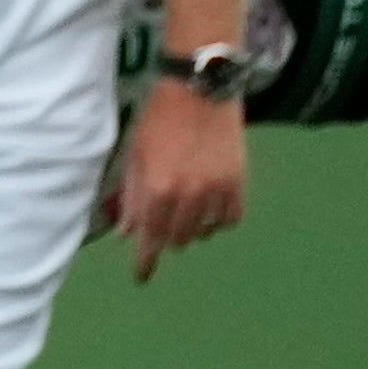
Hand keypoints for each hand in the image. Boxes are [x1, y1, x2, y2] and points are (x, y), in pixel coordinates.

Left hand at [115, 78, 245, 281]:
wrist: (200, 92)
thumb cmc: (158, 121)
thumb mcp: (135, 156)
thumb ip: (131, 196)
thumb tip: (128, 233)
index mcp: (157, 189)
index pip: (150, 239)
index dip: (146, 262)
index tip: (142, 277)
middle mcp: (189, 196)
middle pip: (177, 239)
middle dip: (164, 236)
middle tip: (160, 221)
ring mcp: (218, 192)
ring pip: (204, 232)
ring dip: (190, 228)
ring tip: (183, 208)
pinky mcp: (240, 184)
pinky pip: (229, 219)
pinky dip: (217, 220)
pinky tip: (208, 207)